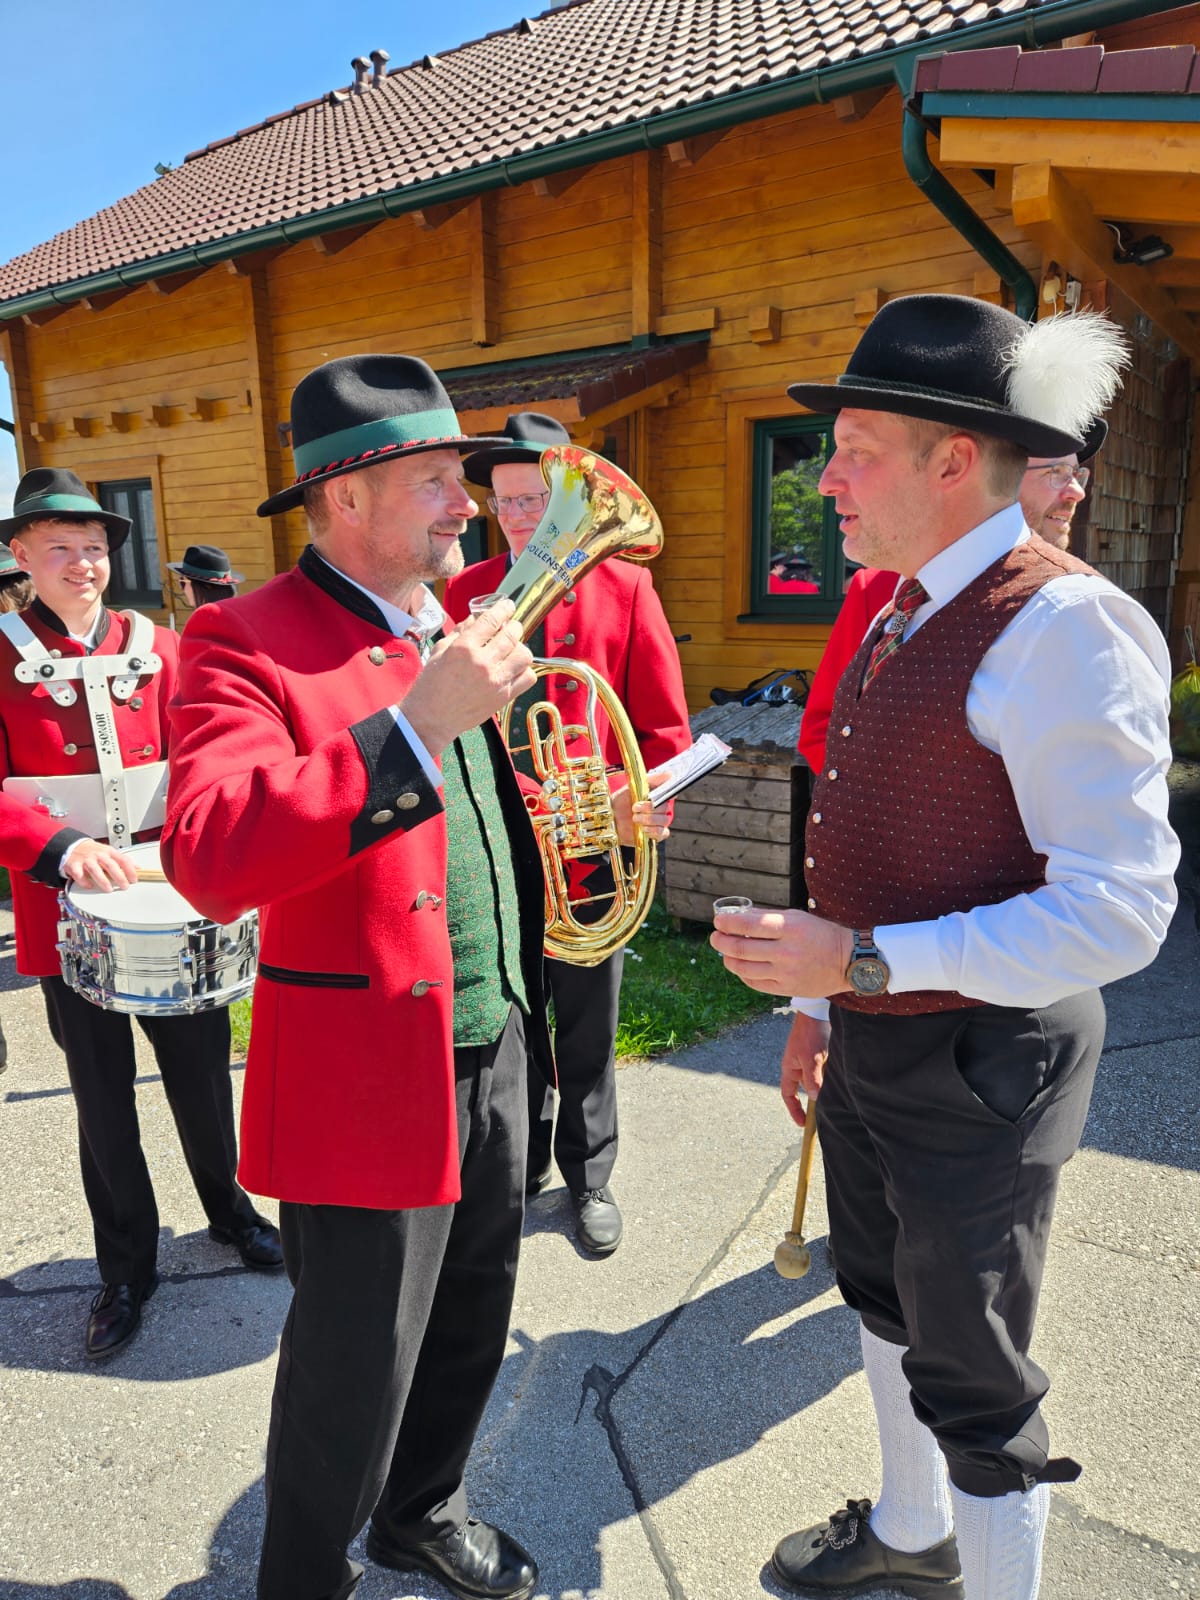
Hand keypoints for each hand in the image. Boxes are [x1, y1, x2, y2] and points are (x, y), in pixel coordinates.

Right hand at [62, 838, 138, 891]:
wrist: (74, 846)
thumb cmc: (94, 852)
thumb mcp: (110, 852)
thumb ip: (123, 860)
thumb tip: (138, 868)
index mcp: (109, 852)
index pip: (122, 860)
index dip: (130, 870)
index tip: (134, 879)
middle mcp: (98, 855)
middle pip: (110, 865)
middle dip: (119, 877)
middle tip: (124, 886)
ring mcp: (86, 860)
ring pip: (95, 870)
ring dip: (103, 881)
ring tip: (109, 889)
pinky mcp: (74, 865)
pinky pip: (79, 875)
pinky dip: (84, 882)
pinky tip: (90, 886)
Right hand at [401, 599, 535, 755]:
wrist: (431, 719)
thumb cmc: (431, 685)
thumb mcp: (440, 651)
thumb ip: (461, 632)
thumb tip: (477, 618)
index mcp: (464, 648)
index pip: (492, 620)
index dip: (504, 609)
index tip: (508, 606)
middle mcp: (483, 662)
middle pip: (512, 634)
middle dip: (513, 626)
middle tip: (510, 626)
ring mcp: (496, 681)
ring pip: (524, 655)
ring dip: (520, 647)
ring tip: (511, 649)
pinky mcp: (503, 697)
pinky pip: (527, 678)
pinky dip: (524, 670)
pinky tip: (513, 669)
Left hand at [611, 772, 671, 847]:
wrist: (610, 817)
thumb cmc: (621, 800)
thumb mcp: (633, 786)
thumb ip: (652, 779)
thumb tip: (669, 774)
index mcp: (656, 795)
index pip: (670, 793)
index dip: (669, 793)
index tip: (661, 795)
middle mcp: (659, 808)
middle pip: (665, 808)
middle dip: (649, 808)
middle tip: (635, 807)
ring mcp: (657, 822)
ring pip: (664, 820)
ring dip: (649, 819)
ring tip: (635, 818)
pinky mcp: (654, 834)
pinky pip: (663, 833)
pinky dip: (655, 831)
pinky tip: (644, 828)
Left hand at [710, 906, 852, 997]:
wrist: (848, 961)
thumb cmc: (820, 934)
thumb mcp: (797, 917)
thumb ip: (767, 916)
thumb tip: (737, 915)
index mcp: (789, 928)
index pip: (748, 924)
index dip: (727, 923)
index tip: (718, 921)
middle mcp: (786, 951)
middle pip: (741, 948)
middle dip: (721, 941)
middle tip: (715, 937)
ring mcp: (786, 972)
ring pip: (743, 968)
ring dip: (728, 959)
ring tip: (725, 952)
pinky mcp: (787, 988)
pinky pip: (754, 983)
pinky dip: (742, 974)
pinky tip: (740, 967)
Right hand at [781, 1011, 829, 1127]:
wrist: (818, 1011)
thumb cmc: (810, 1033)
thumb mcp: (811, 1059)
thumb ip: (812, 1079)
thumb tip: (815, 1099)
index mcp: (790, 1068)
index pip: (788, 1094)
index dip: (794, 1109)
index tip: (803, 1123)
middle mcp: (798, 1066)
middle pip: (804, 1090)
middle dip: (813, 1102)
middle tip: (824, 1115)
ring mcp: (809, 1061)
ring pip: (817, 1082)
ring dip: (825, 1089)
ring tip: (836, 1098)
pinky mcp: (821, 1056)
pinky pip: (825, 1073)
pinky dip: (831, 1078)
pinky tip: (840, 1082)